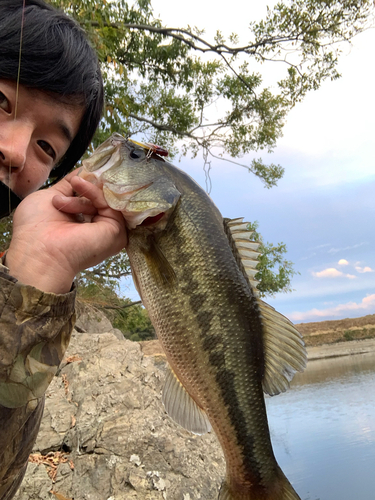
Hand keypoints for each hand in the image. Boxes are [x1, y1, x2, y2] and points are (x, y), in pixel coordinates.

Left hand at [6, 171, 126, 293]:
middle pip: (103, 196)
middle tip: (74, 181)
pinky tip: (77, 187)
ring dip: (82, 192)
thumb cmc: (36, 228)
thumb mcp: (51, 195)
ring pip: (105, 198)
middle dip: (88, 185)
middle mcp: (99, 227)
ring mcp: (109, 229)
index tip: (81, 171)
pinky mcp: (116, 229)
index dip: (90, 182)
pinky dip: (91, 191)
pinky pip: (108, 202)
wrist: (38, 250)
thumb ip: (69, 185)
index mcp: (85, 223)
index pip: (95, 197)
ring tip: (60, 201)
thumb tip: (83, 170)